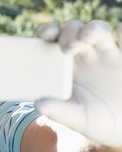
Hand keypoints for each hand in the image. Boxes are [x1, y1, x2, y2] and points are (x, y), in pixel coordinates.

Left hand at [34, 20, 121, 146]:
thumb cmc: (94, 122)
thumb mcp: (77, 120)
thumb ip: (59, 112)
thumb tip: (38, 105)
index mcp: (63, 64)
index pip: (51, 39)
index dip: (47, 32)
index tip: (46, 34)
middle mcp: (83, 54)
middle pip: (73, 30)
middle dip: (69, 32)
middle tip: (68, 47)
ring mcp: (107, 54)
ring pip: (98, 31)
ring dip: (92, 29)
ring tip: (87, 37)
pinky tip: (121, 29)